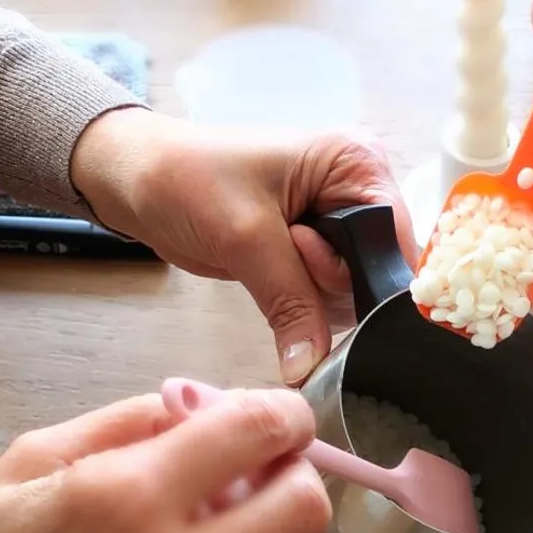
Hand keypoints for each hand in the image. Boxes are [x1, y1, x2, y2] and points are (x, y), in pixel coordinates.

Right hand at [0, 388, 330, 532]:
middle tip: (247, 470)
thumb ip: (127, 426)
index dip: (281, 412)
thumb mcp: (24, 465)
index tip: (272, 413)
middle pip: (306, 507)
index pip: (259, 433)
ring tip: (213, 527)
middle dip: (290, 473)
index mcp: (119, 501)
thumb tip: (201, 406)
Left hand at [69, 111, 409, 383]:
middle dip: (330, 285)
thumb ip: (291, 302)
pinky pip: (322, 299)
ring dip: (309, 297)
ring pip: (350, 294)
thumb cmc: (186, 179)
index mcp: (357, 165)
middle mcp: (356, 192)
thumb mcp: (245, 237)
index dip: (372, 279)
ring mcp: (333, 225)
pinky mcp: (308, 253)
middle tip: (284, 257)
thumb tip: (312, 367)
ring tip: (264, 258)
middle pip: (377, 272)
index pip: (398, 239)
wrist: (135, 181)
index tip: (325, 287)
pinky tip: (266, 277)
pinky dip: (298, 305)